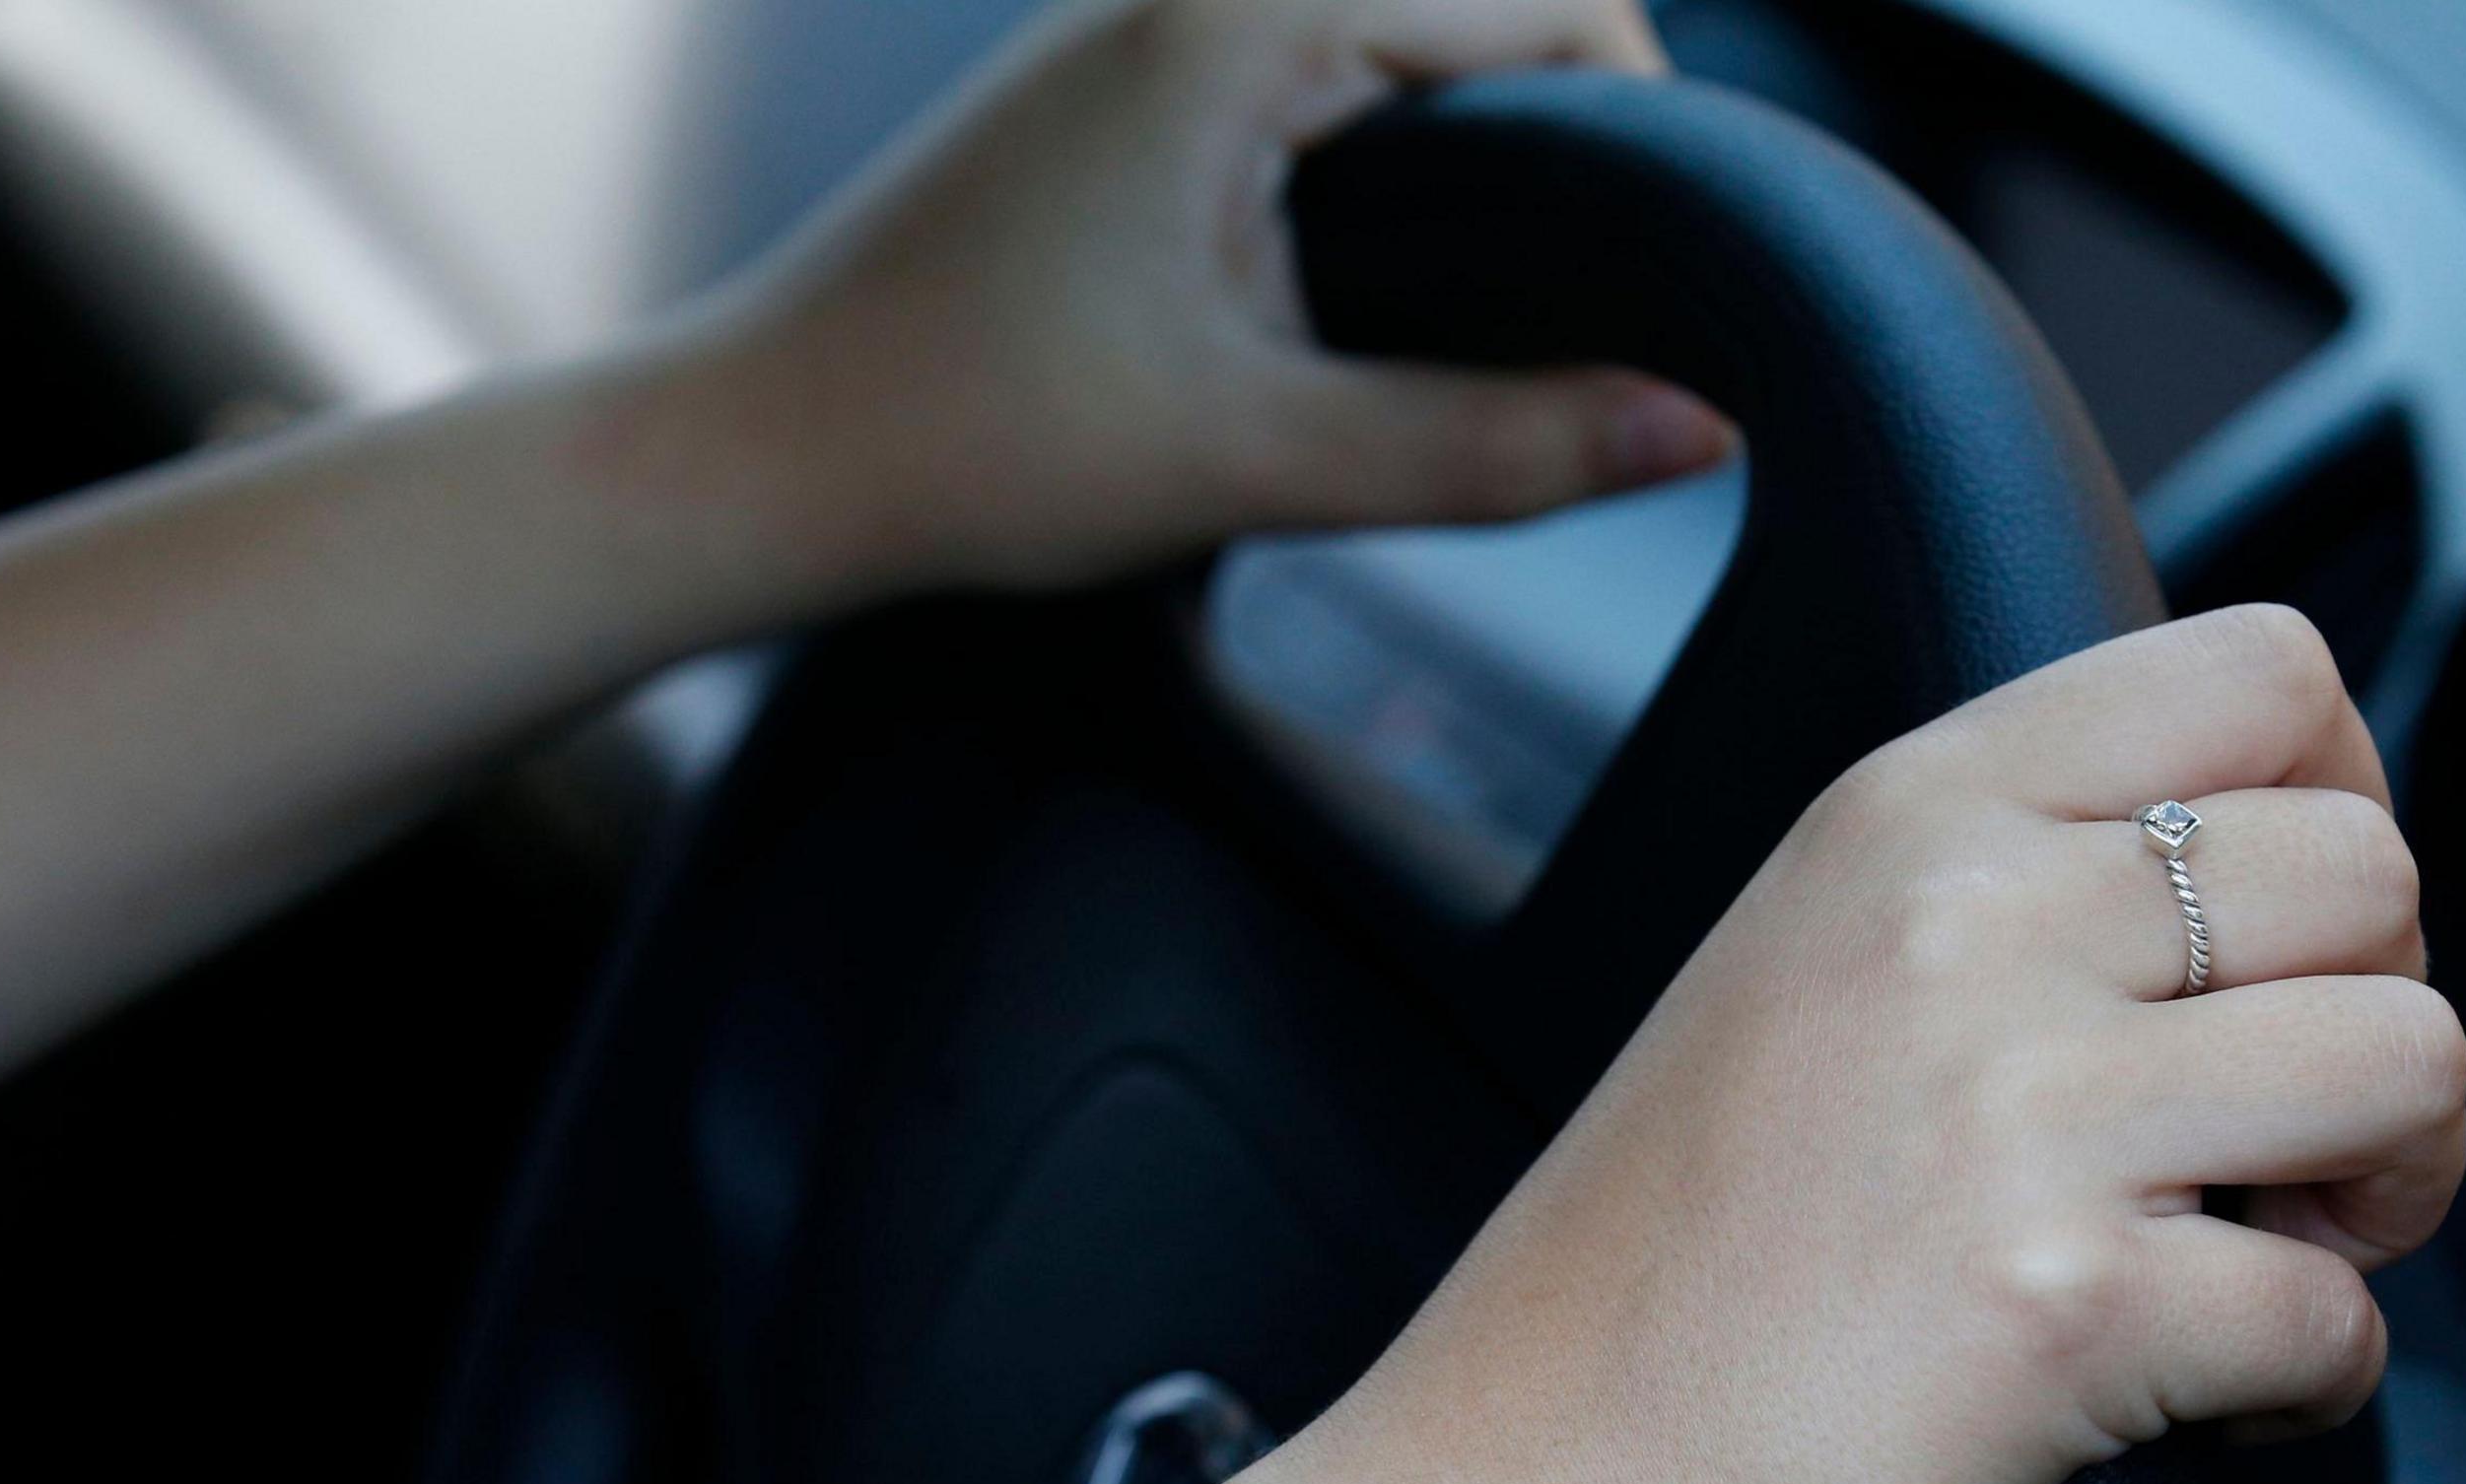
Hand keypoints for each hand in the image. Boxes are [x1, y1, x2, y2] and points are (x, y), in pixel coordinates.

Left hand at [701, 0, 1736, 593]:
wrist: (764, 455)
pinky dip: (1387, 161)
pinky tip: (1377, 290)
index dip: (1646, 135)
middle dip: (1567, 146)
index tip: (1667, 285)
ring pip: (1403, 42)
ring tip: (1494, 312)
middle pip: (1485, 7)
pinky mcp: (1124, 89)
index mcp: (1245, 14)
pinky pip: (1319, 76)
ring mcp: (1153, 25)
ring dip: (1476, 156)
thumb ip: (1493, 442)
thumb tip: (1701, 432)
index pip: (1550, 1)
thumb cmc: (975, 441)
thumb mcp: (1261, 457)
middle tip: (1589, 318)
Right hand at [1329, 605, 2465, 1483]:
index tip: (2290, 938)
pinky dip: (2311, 1382)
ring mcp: (2018, 1105)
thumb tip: (2242, 880)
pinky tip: (2198, 1404)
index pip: (2255, 669)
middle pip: (2370, 869)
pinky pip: (2347, 1315)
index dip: (2343, 800)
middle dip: (2379, 1015)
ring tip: (2263, 1255)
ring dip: (2387, 1187)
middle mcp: (1964, 921)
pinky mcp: (2069, 1302)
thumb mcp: (1793, 977)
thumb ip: (1998, 885)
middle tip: (2281, 1143)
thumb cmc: (1642, 1291)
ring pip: (2413, 1058)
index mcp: (1899, 814)